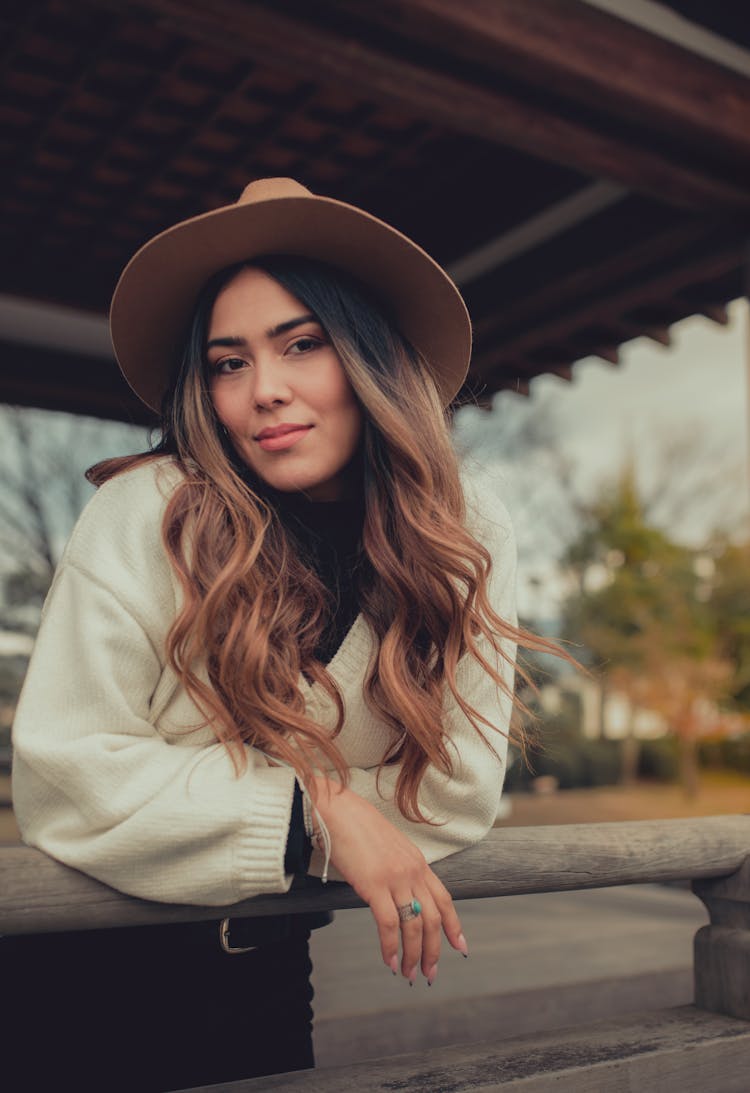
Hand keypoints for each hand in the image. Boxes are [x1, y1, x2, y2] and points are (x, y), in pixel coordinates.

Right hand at [311, 776, 467, 983]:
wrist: (337, 811)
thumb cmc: (357, 827)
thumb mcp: (389, 848)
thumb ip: (400, 869)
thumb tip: (400, 894)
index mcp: (418, 862)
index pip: (444, 899)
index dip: (454, 926)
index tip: (460, 947)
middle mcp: (412, 871)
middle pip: (432, 919)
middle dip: (433, 951)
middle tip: (430, 974)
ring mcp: (395, 878)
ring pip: (414, 926)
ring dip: (413, 955)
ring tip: (408, 974)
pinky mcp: (374, 885)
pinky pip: (389, 924)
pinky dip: (390, 947)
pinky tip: (389, 961)